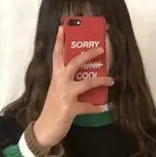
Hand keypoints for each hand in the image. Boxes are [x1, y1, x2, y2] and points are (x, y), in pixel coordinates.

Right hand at [33, 26, 113, 149]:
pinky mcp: (70, 109)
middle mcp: (59, 82)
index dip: (60, 40)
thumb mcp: (58, 92)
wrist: (44, 130)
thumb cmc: (53, 109)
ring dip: (101, 81)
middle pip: (74, 63)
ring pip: (86, 83)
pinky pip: (88, 106)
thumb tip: (88, 76)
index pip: (57, 54)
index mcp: (56, 77)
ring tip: (111, 80)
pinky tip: (103, 107)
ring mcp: (64, 95)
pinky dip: (96, 107)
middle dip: (88, 54)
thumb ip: (68, 82)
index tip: (63, 27)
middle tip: (101, 48)